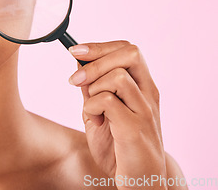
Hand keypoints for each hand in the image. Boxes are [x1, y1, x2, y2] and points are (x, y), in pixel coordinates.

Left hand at [68, 40, 167, 189]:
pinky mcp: (135, 129)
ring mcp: (144, 111)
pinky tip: (94, 121)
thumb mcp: (99, 111)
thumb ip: (93, 88)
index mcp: (142, 86)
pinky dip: (92, 107)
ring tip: (91, 108)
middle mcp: (148, 94)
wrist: (138, 182)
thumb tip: (79, 62)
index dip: (100, 46)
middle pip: (130, 53)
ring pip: (117, 76)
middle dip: (96, 60)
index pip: (128, 50)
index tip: (75, 51)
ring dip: (94, 88)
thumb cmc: (119, 146)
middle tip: (75, 79)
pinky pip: (108, 101)